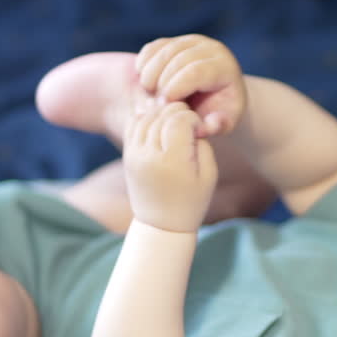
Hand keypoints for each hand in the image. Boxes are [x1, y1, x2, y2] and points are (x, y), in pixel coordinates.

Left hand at [123, 101, 217, 232]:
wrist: (161, 224)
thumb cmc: (191, 201)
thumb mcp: (209, 175)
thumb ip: (203, 145)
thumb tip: (193, 123)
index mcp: (172, 162)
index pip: (179, 121)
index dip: (192, 117)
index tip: (198, 128)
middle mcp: (150, 156)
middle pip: (162, 116)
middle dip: (178, 112)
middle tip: (188, 121)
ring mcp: (135, 156)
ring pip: (146, 117)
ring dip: (162, 112)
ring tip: (174, 119)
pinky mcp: (128, 156)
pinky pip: (133, 126)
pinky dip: (145, 116)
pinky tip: (157, 119)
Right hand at [135, 34, 245, 136]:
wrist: (213, 98)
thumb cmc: (217, 113)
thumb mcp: (222, 123)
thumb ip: (214, 126)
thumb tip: (204, 126)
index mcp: (224, 67)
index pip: (196, 71)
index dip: (175, 88)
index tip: (164, 106)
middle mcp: (210, 48)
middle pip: (178, 59)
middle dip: (161, 82)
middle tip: (155, 104)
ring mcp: (192, 41)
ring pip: (164, 51)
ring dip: (150, 74)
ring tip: (149, 95)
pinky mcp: (175, 41)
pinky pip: (153, 48)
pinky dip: (143, 64)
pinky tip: (144, 83)